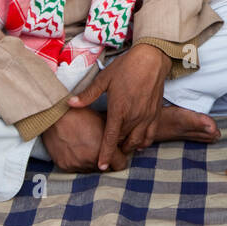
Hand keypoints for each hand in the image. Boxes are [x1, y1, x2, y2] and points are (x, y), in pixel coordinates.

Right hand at [42, 107, 127, 172]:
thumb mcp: (103, 122)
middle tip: (101, 149)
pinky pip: (77, 169)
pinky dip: (79, 162)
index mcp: (103, 151)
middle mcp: (90, 161)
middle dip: (106, 161)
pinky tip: (77, 150)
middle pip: (106, 169)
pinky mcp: (65, 167)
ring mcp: (77, 165)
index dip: (120, 158)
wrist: (55, 116)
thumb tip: (124, 141)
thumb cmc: (81, 115)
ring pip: (91, 170)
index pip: (120, 166)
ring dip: (92, 162)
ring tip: (87, 148)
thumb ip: (115, 135)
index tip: (117, 154)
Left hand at [68, 43, 170, 168]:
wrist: (152, 59)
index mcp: (119, 110)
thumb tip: (70, 104)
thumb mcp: (104, 79)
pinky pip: (150, 136)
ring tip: (120, 148)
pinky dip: (143, 142)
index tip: (101, 166)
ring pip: (137, 142)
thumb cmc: (126, 67)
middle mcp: (134, 117)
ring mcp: (147, 117)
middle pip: (122, 142)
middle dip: (115, 150)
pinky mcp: (156, 114)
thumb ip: (88, 95)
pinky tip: (137, 143)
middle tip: (106, 152)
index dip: (105, 154)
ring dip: (128, 147)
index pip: (110, 139)